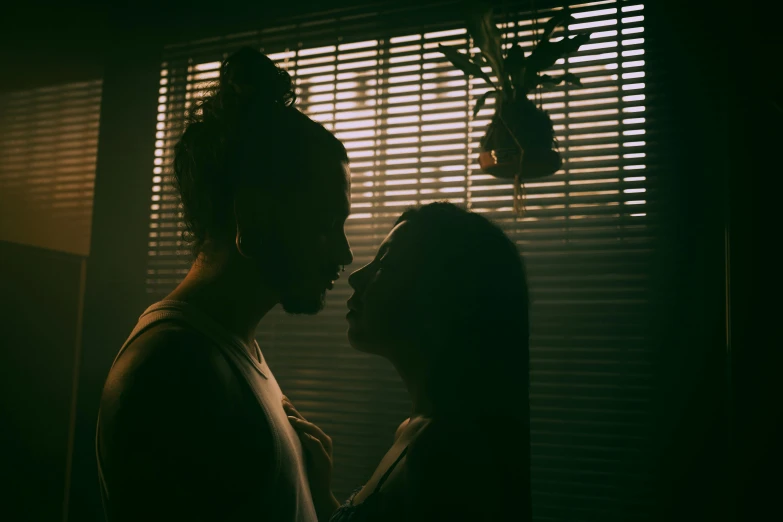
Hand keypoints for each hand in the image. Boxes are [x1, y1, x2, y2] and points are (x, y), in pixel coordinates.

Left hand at [283, 396, 338, 520]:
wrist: (319, 494)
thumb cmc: (307, 474)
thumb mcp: (298, 456)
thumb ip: (294, 443)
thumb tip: (276, 432)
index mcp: (314, 439)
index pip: (302, 421)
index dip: (292, 409)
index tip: (281, 398)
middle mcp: (322, 441)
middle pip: (307, 423)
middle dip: (294, 412)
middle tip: (283, 402)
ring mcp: (325, 451)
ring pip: (314, 432)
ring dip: (302, 424)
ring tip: (290, 418)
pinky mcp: (325, 462)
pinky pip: (318, 449)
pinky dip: (311, 441)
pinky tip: (304, 436)